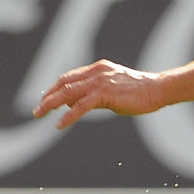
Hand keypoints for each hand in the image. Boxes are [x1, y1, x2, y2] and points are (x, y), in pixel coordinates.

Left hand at [34, 61, 169, 127]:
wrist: (157, 89)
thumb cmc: (139, 92)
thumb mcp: (113, 89)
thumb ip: (94, 94)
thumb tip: (75, 104)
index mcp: (97, 68)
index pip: (69, 77)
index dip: (54, 88)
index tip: (45, 99)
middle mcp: (96, 72)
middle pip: (64, 83)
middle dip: (48, 97)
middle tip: (37, 110)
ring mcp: (100, 82)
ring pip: (68, 93)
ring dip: (51, 104)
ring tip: (40, 115)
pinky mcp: (105, 94)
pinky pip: (81, 106)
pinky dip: (68, 116)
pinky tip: (59, 125)